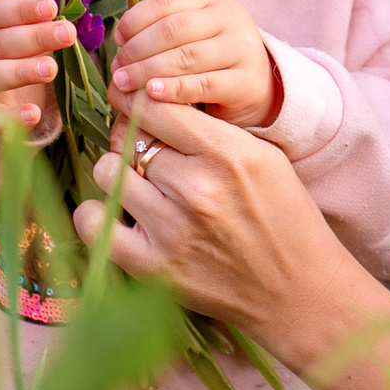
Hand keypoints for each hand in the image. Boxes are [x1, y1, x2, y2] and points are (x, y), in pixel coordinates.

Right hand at [0, 0, 76, 131]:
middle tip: (68, 34)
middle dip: (35, 38)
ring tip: (51, 69)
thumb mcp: (18, 20)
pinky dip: (13, 117)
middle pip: (1, 43)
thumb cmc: (13, 41)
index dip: (22, 9)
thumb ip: (24, 3)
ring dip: (23, 72)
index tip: (51, 7)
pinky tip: (34, 115)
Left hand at [72, 92, 359, 347]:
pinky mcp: (153, 267)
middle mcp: (197, 187)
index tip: (132, 104)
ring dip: (117, 174)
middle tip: (150, 156)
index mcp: (228, 152)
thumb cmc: (283, 217)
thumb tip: (151, 103)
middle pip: (129, 138)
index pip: (154, 105)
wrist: (296, 289)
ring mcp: (172, 229)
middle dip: (134, 142)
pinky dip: (96, 215)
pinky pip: (93, 223)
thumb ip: (211, 130)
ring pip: (107, 171)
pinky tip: (117, 215)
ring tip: (140, 185)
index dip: (136, 101)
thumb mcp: (263, 157)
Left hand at [109, 0, 282, 127]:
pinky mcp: (247, 81)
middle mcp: (230, 18)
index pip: (167, 2)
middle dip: (137, 50)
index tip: (117, 40)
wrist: (257, 87)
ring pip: (186, 57)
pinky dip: (174, 89)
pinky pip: (203, 85)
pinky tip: (152, 93)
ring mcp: (242, 48)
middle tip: (117, 70)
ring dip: (148, 71)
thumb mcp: (191, 34)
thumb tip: (119, 41)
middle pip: (173, 30)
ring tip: (124, 83)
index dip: (136, 20)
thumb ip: (160, 31)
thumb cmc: (211, 58)